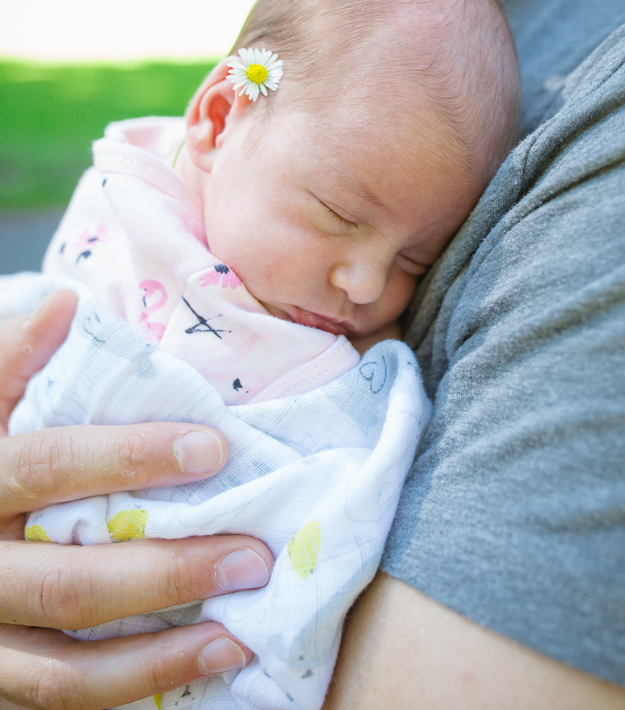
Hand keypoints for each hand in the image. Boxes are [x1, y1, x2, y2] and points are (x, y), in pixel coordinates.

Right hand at [0, 291, 273, 709]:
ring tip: (239, 631)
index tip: (214, 449)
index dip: (125, 458)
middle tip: (253, 556)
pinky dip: (134, 685)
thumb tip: (62, 301)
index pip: (45, 467)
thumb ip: (12, 360)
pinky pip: (60, 697)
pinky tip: (203, 663)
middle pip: (63, 579)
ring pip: (61, 665)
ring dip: (158, 651)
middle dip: (164, 570)